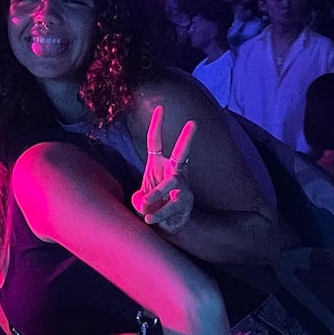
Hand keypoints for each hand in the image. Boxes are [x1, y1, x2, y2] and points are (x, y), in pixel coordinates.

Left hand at [131, 105, 195, 231]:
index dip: (157, 125)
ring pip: (171, 183)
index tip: (160, 108)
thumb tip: (145, 203)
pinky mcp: (185, 202)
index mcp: (158, 165)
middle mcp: (172, 172)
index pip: (156, 142)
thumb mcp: (139, 199)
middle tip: (194, 122)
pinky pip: (171, 205)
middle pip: (181, 153)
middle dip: (187, 139)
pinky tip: (149, 220)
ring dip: (156, 194)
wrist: (165, 226)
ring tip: (145, 204)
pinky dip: (159, 214)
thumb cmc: (152, 205)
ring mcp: (181, 186)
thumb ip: (140, 199)